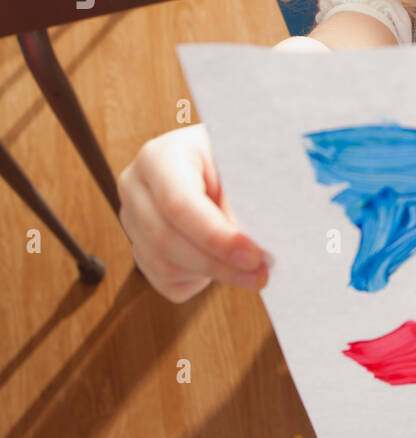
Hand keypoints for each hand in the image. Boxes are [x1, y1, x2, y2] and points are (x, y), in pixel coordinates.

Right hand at [118, 124, 270, 302]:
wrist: (216, 166)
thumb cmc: (232, 161)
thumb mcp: (240, 169)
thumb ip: (240, 204)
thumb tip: (251, 248)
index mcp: (159, 156)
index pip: (179, 204)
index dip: (217, 237)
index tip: (254, 256)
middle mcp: (135, 187)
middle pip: (166, 239)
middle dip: (219, 263)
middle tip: (261, 273)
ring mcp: (132, 220)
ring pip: (164, 265)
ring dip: (213, 274)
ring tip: (250, 269)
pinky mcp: (139, 248)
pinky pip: (165, 280)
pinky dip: (199, 280)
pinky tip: (222, 263)